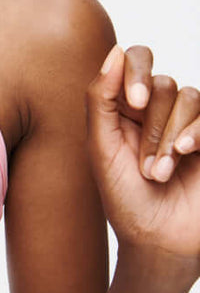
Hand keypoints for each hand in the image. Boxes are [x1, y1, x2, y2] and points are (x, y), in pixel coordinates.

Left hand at [85, 44, 199, 268]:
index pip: (136, 58)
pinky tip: (186, 153)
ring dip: (172, 137)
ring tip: (160, 174)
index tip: (136, 100)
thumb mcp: (102, 149)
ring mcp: (189, 122)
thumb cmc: (125, 198)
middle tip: (146, 168)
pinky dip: (197, 132)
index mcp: (126, 106)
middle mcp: (159, 109)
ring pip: (189, 97)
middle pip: (163, 84)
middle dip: (152, 128)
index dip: (137, 70)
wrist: (158, 241)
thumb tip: (114, 51)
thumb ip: (101, 99)